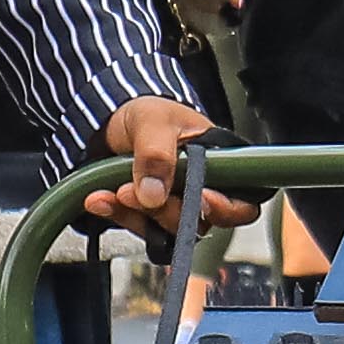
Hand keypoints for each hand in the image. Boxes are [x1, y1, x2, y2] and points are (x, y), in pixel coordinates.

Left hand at [83, 97, 252, 241]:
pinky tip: (101, 199)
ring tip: (113, 191)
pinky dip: (118, 214)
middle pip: (199, 221)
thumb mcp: (152, 120)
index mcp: (220, 164)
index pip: (242, 202)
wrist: (111, 121)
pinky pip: (139, 227)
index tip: (200, 200)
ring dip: (136, 214)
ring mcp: (176, 205)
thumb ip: (156, 154)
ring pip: (166, 229)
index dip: (226, 209)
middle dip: (166, 210)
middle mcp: (203, 189)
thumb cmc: (148, 114)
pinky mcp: (150, 216)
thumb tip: (155, 194)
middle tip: (135, 191)